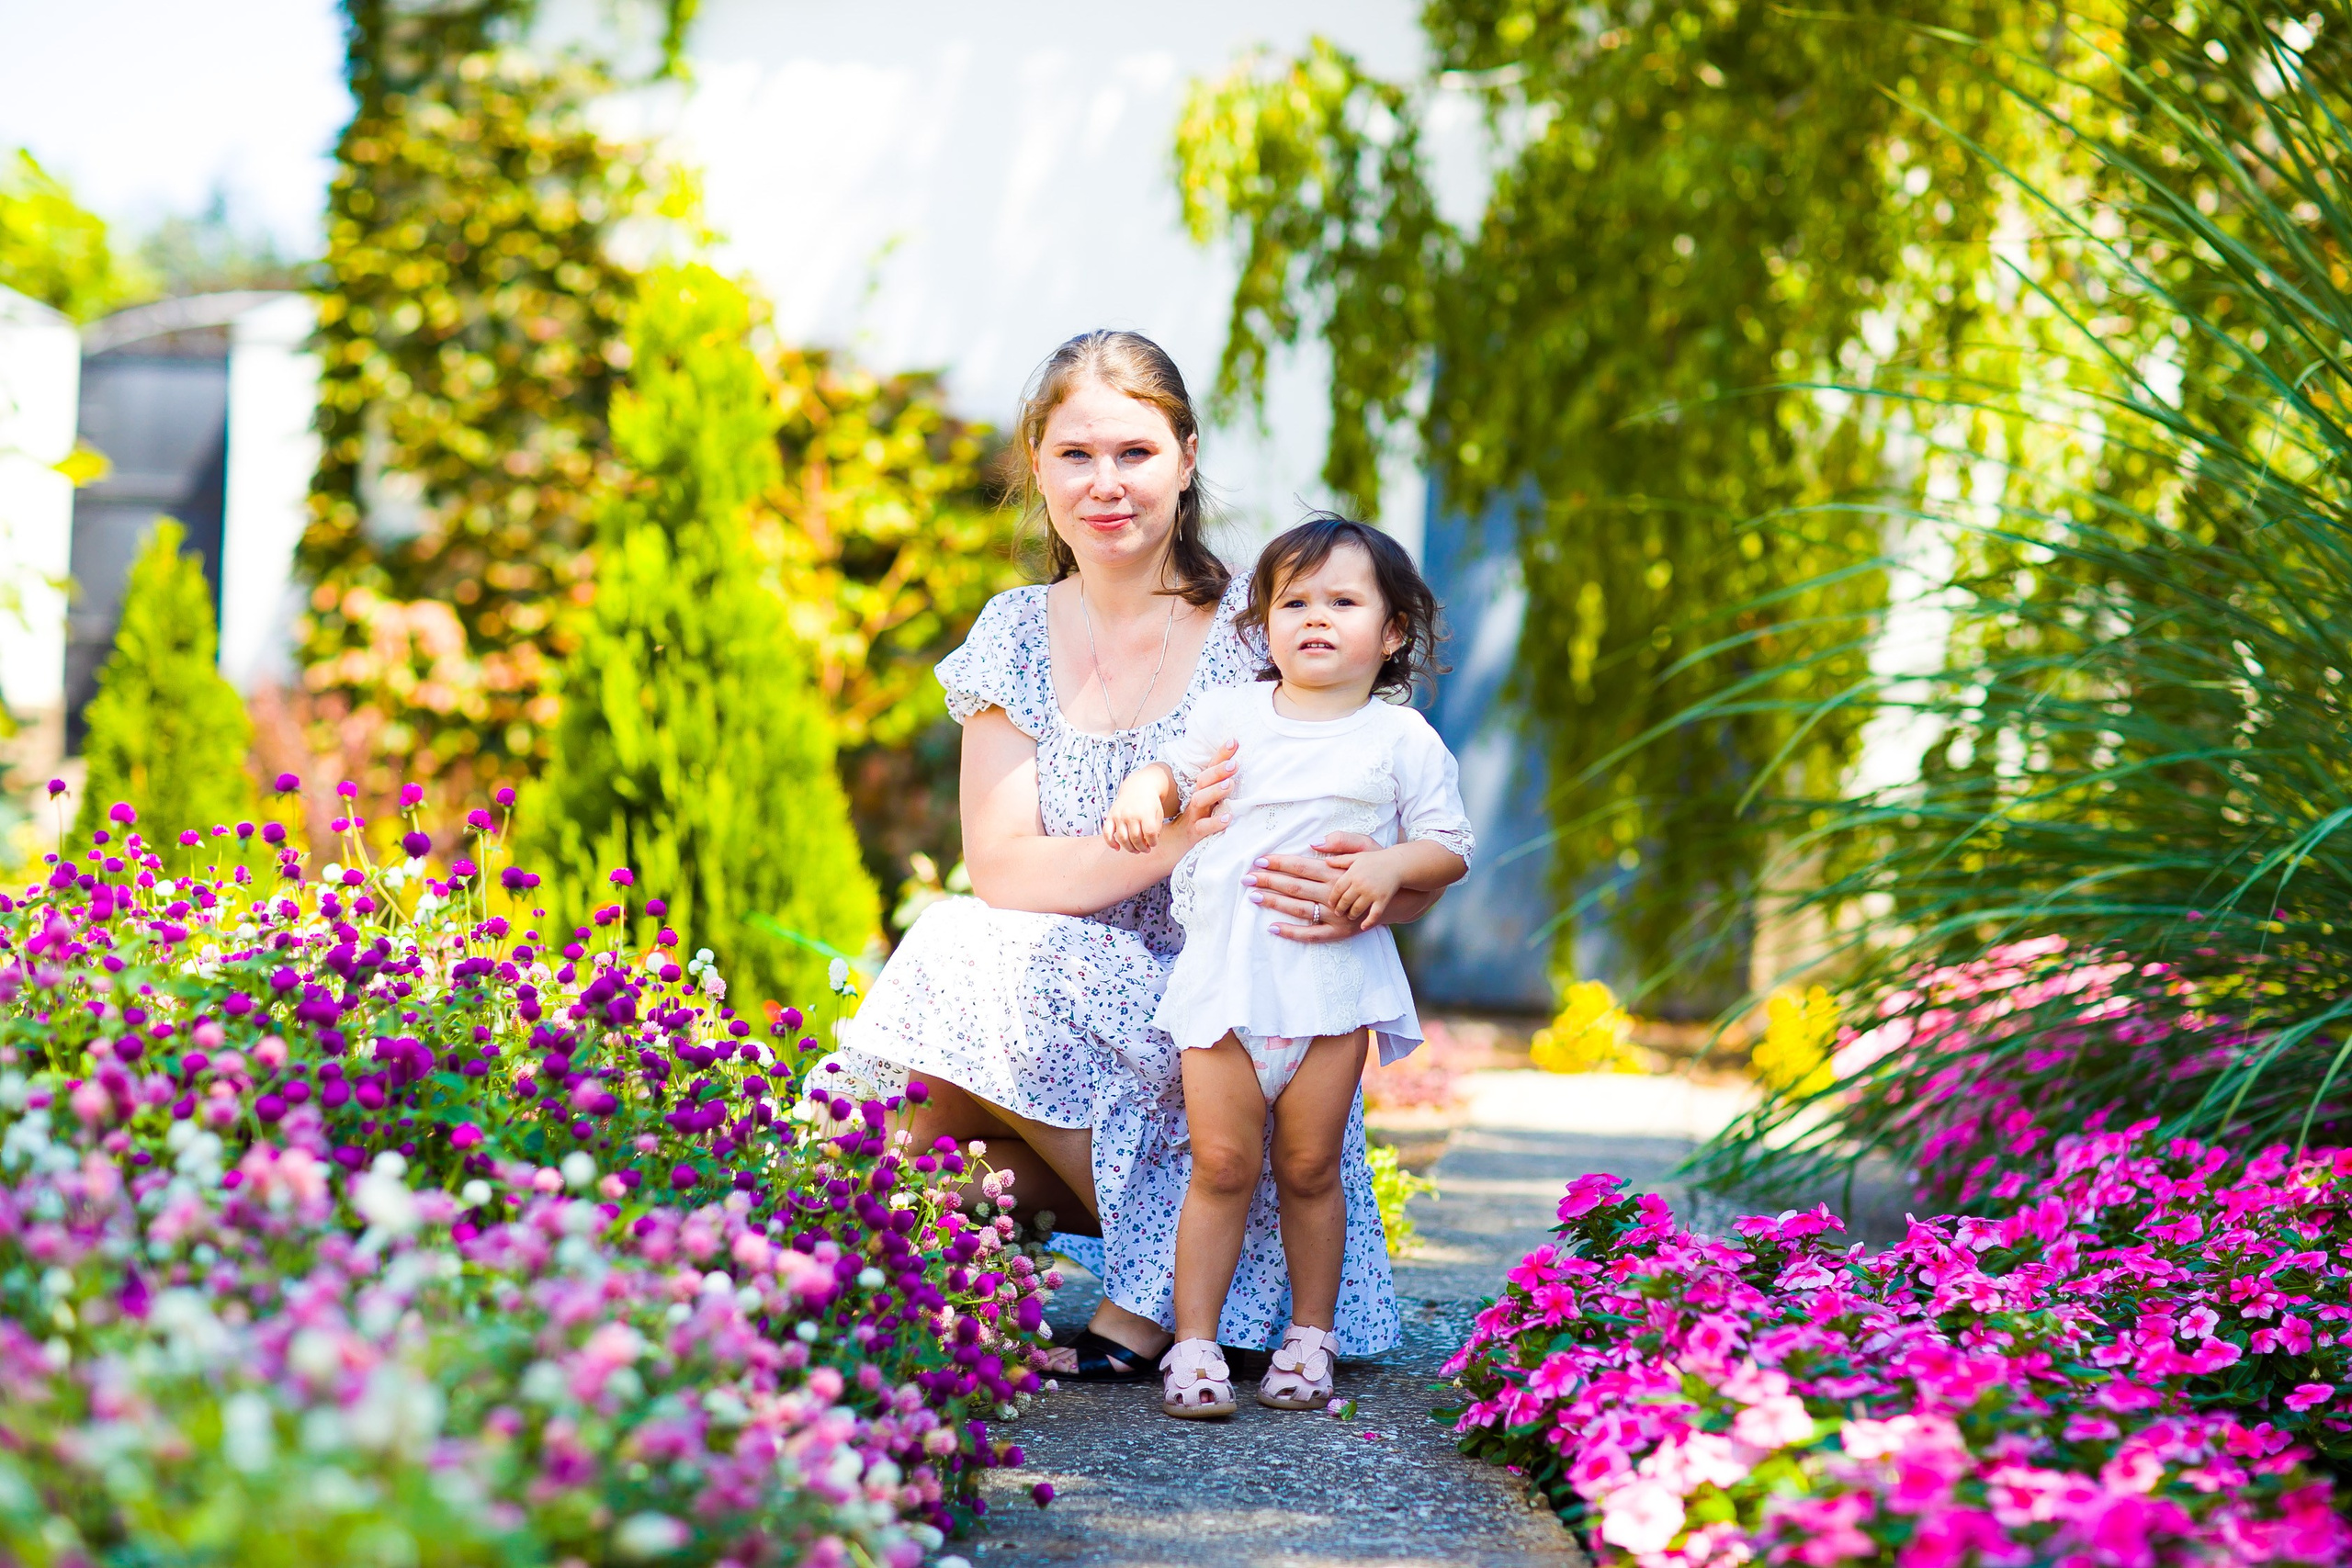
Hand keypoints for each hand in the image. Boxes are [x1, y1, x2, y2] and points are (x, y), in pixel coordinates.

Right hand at [1102, 769, 1171, 853]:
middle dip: (1142, 848)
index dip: (1153, 842)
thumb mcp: (1158, 813)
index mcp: (1145, 813)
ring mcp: (1119, 815)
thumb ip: (1156, 828)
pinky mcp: (1110, 816)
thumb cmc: (1150, 803)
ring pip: (1122, 838)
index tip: (1153, 844)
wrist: (1138, 787)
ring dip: (1129, 848)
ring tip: (1135, 851)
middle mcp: (1131, 814)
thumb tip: (1149, 844)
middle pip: (1136, 838)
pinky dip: (1110, 843)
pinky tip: (1117, 848)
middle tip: (1145, 850)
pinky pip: (1107, 832)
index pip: (1150, 833)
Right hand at [1168, 742, 1239, 850]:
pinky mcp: (1195, 832)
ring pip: (1201, 800)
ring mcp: (1195, 815)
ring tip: (1230, 784)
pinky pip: (1204, 827)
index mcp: (1201, 789)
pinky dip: (1215, 822)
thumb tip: (1240, 768)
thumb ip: (1220, 785)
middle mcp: (1197, 798)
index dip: (1221, 754)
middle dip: (1218, 770)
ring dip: (1215, 791)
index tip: (1234, 741)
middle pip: (1204, 780)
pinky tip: (1228, 817)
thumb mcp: (1208, 800)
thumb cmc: (1197, 818)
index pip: (1211, 768)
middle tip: (1234, 763)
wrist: (1174, 843)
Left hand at [1249, 831, 1443, 941]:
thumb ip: (1340, 843)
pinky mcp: (1342, 931)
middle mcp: (1335, 893)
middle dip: (1268, 881)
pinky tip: (1273, 927)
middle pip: (1295, 886)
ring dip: (1275, 903)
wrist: (1403, 894)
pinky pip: (1312, 935)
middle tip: (1245, 878)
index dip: (1279, 862)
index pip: (1301, 865)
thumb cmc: (1379, 866)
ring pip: (1300, 909)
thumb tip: (1315, 843)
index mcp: (1337, 871)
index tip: (1258, 860)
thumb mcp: (1365, 847)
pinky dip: (1292, 932)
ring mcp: (1338, 915)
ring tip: (1254, 897)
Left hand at [1326, 847, 1407, 929]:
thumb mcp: (1357, 856)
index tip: (1330, 903)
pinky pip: (1374, 914)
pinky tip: (1363, 926)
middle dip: (1339, 909)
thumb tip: (1325, 861)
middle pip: (1345, 901)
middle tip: (1338, 912)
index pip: (1337, 889)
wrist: (1397, 863)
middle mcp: (1360, 884)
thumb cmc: (1375, 860)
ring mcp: (1372, 893)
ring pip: (1356, 909)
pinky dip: (1368, 922)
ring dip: (1351, 915)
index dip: (1333, 898)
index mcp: (1352, 873)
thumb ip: (1341, 860)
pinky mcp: (1383, 900)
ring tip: (1350, 916)